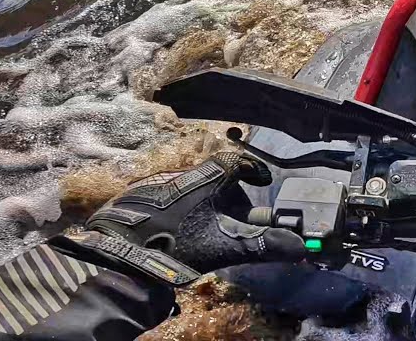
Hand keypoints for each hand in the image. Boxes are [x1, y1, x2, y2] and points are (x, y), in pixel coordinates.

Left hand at [57, 152, 305, 285]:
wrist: (117, 253)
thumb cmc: (176, 243)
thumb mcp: (224, 245)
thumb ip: (261, 244)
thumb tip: (298, 246)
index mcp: (205, 177)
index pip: (236, 161)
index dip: (253, 169)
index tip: (262, 180)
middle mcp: (181, 173)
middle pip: (214, 175)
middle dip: (230, 191)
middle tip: (238, 214)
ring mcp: (155, 184)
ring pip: (190, 186)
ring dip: (204, 199)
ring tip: (209, 223)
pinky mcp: (135, 198)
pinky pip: (167, 197)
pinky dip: (180, 208)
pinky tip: (179, 229)